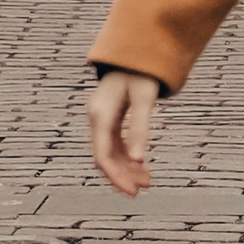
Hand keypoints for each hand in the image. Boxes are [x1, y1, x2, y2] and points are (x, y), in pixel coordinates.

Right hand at [86, 68, 164, 197]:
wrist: (134, 51)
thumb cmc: (140, 71)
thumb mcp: (144, 98)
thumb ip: (140, 127)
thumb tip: (139, 160)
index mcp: (100, 114)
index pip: (103, 155)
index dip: (116, 176)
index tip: (132, 192)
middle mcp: (97, 119)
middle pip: (105, 157)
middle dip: (123, 175)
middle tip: (143, 189)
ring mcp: (102, 119)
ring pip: (110, 152)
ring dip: (126, 167)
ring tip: (147, 181)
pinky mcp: (110, 118)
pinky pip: (115, 143)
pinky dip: (127, 155)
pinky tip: (141, 165)